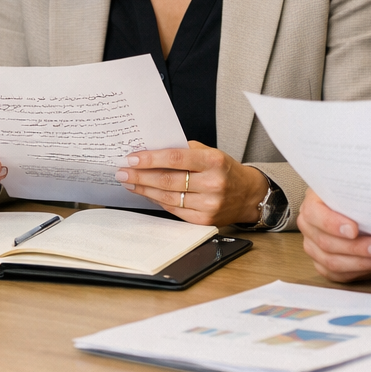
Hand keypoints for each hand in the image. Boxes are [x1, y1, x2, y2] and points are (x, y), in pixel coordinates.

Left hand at [116, 141, 269, 226]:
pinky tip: (146, 193)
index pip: (176, 158)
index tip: (132, 158)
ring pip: (168, 197)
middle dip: (141, 176)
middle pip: (168, 180)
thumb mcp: (210, 153)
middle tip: (122, 171)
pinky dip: (157, 200)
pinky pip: (173, 209)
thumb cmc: (224, 169)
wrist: (247, 195)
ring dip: (144, 189)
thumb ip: (184, 151)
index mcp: (214, 161)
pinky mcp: (203, 220)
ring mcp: (209, 205)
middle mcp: (213, 184)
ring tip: (130, 182)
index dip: (151, 159)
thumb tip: (150, 151)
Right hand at [298, 189, 370, 282]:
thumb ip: (362, 195)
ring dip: (360, 262)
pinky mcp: (322, 265)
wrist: (362, 214)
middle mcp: (309, 226)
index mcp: (313, 202)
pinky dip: (359, 271)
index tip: (354, 230)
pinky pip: (337, 275)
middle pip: (325, 242)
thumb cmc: (358, 201)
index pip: (313, 213)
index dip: (332, 223)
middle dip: (356, 247)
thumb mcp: (358, 191)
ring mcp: (313, 247)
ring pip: (331, 262)